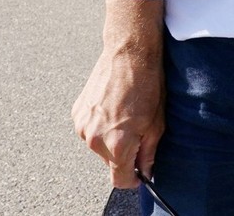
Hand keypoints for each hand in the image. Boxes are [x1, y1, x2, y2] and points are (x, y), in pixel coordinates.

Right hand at [73, 42, 165, 187]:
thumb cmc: (147, 85)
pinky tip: (113, 107)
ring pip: (99, 146)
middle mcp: (94, 139)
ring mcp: (82, 126)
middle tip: (138, 132)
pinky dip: (101, 125)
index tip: (140, 173)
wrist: (128, 53)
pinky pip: (90, 130)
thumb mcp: (157, 123)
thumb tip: (146, 171)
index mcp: (116, 145)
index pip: (120, 180)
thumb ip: (148, 153)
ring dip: (111, 139)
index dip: (132, 179)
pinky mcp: (77, 113)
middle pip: (110, 162)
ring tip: (126, 115)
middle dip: (124, 154)